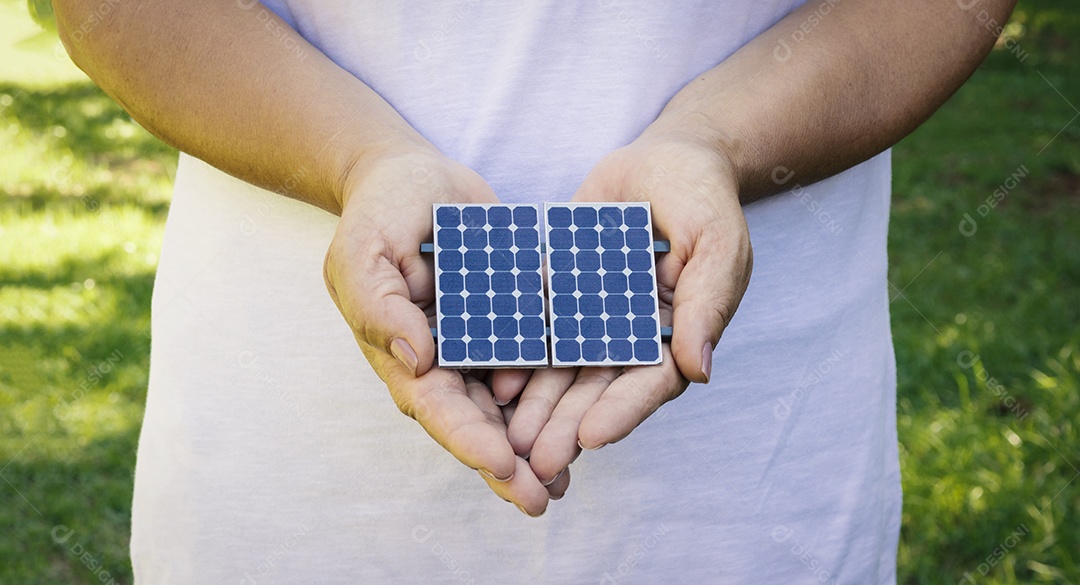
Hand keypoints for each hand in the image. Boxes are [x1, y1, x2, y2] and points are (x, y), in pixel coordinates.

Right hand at [322, 148, 551, 514]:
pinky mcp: (516, 321)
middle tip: (543, 497)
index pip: (438, 408)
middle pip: (479, 423)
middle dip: (508, 465)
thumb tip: (418, 360)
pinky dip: (560, 391)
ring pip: (513, 406)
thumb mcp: (364, 251)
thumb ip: (379, 306)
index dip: (469, 439)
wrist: (415, 180)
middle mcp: (446, 362)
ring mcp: (482, 345)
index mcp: (406, 355)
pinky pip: (540, 360)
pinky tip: (590, 415)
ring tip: (567, 479)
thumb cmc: (380, 213)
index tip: (504, 464)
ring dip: (538, 442)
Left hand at [506, 133, 752, 483]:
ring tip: (510, 436)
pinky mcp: (563, 293)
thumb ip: (708, 304)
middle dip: (569, 424)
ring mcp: (597, 316)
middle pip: (600, 388)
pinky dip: (519, 356)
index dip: (623, 411)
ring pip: (564, 369)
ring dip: (539, 405)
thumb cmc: (703, 198)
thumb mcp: (717, 243)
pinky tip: (494, 379)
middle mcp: (634, 334)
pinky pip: (540, 329)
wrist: (666, 157)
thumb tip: (701, 370)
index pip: (650, 382)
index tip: (592, 437)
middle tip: (539, 459)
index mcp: (677, 333)